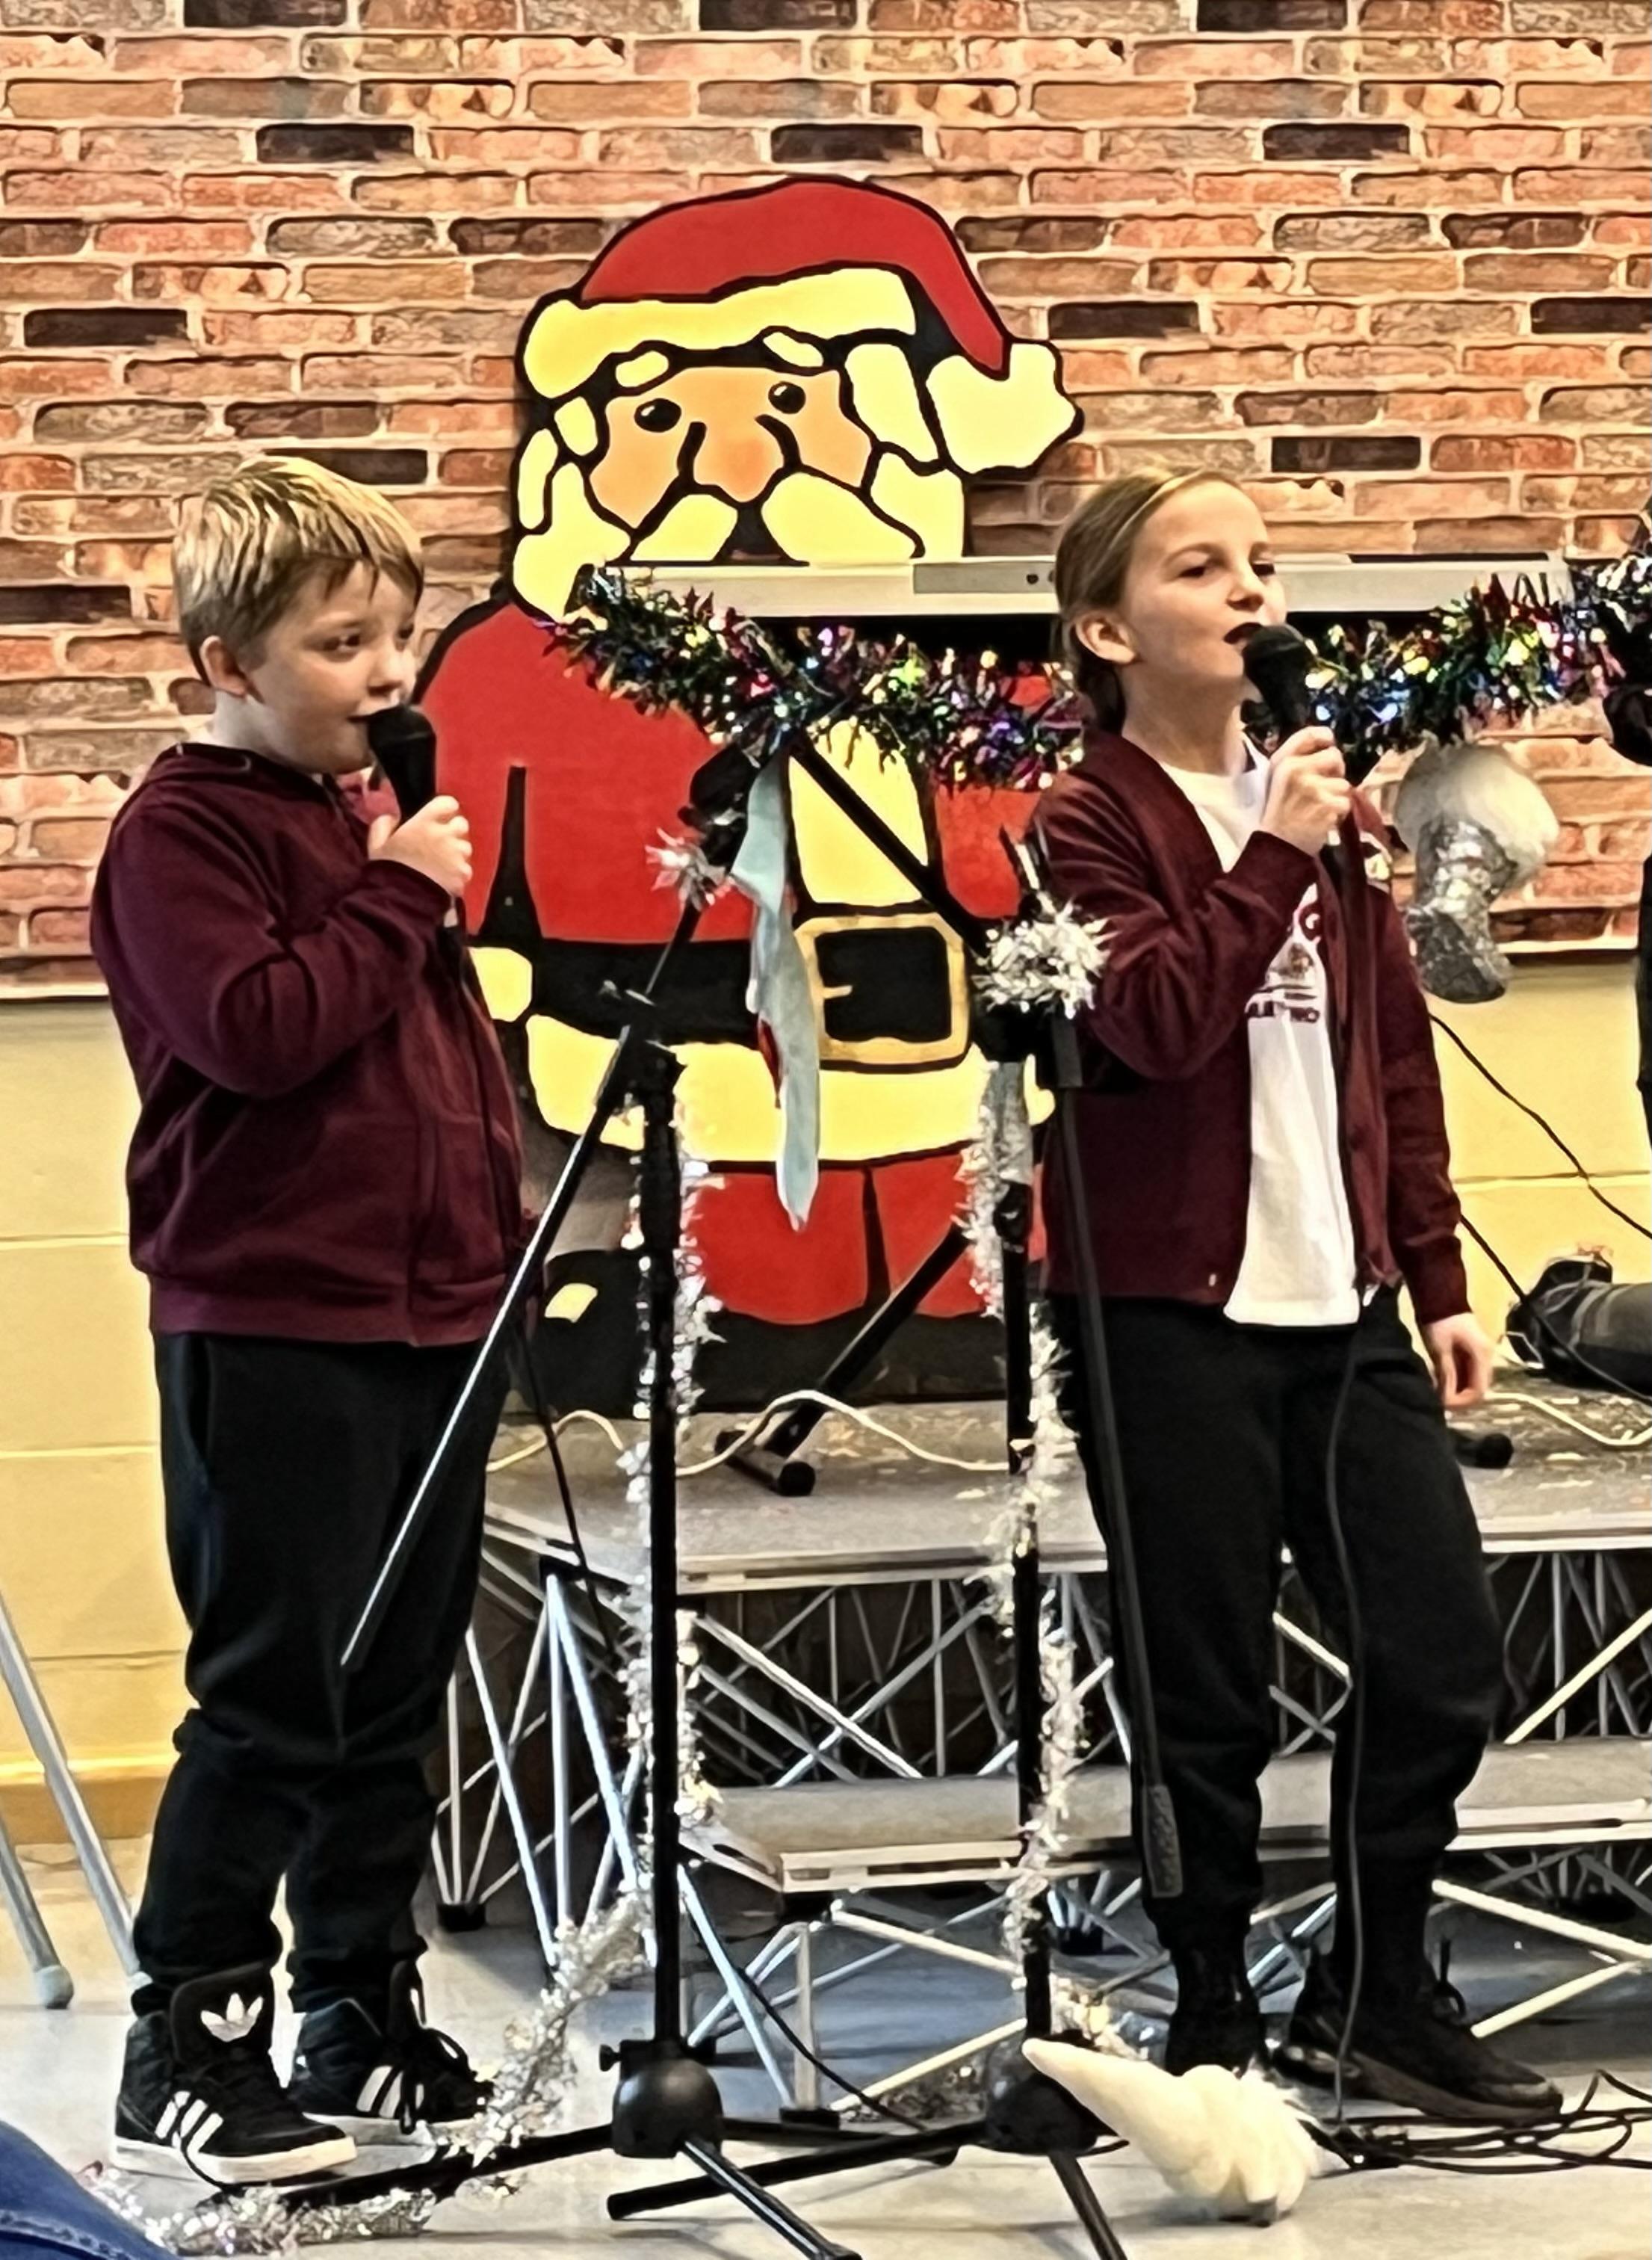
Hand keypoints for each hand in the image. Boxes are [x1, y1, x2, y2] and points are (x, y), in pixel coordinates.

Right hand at [368, 795, 471, 898]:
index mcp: (425, 822)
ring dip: (457, 852)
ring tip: (441, 863)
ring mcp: (457, 855)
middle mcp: (445, 835)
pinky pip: (466, 869)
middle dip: (453, 831)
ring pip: (466, 847)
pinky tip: (444, 879)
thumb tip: (393, 817)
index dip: (444, 810)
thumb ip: (384, 823)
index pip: (449, 803)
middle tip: (440, 842)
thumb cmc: (387, 868)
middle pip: (461, 824)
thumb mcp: (376, 843)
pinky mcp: (463, 875)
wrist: (399, 900)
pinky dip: (458, 873)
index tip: (437, 818)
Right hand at [1259, 726, 1352, 854]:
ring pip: (1343, 782)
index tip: (1328, 744)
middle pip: (1334, 756)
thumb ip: (1297, 759)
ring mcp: (1314, 787)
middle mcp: (1297, 769)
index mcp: (1283, 762)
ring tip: (1321, 807)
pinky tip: (1324, 818)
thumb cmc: (1279, 812)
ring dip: (1337, 796)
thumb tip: (1328, 743)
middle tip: (1325, 786)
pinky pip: (1345, 802)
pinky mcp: (1327, 805)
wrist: (1278, 846)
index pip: (1309, 734)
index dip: (1325, 737)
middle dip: (1335, 771)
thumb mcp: (1277, 779)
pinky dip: (1339, 812)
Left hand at [1422, 1312, 1494, 1410]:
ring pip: (1473, 1381)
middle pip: (1478, 1387)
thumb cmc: (1439, 1321)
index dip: (1462, 1402)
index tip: (1442, 1405)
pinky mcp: (1471, 1351)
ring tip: (1438, 1393)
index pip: (1478, 1390)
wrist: (1440, 1295)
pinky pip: (1467, 1372)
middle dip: (1459, 1398)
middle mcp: (1486, 1357)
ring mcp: (1480, 1354)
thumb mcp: (1439, 1348)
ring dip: (1457, 1390)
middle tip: (1439, 1402)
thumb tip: (1446, 1399)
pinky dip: (1456, 1380)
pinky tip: (1442, 1382)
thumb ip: (1446, 1373)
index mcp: (1482, 1355)